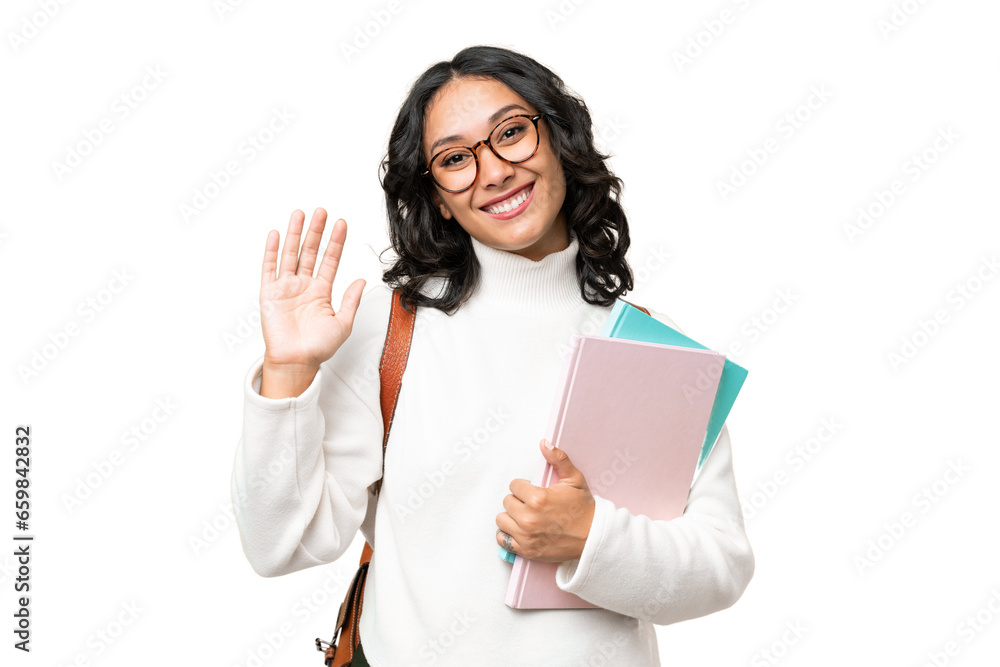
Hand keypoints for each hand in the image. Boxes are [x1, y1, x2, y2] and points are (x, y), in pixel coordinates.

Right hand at [259, 209, 364, 371]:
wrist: (296, 362)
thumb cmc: (318, 348)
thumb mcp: (343, 324)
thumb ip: (351, 301)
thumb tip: (361, 281)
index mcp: (321, 291)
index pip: (330, 260)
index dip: (336, 242)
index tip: (341, 224)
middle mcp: (303, 285)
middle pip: (310, 252)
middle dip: (316, 231)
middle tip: (321, 212)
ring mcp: (286, 287)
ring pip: (291, 254)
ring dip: (295, 234)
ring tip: (300, 214)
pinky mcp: (269, 293)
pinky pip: (270, 268)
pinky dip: (272, 251)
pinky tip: (276, 235)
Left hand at [496, 439, 595, 561]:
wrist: (592, 538)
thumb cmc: (584, 509)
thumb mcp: (574, 480)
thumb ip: (558, 459)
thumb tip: (544, 443)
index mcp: (538, 499)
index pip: (514, 486)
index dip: (523, 487)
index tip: (532, 491)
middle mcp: (528, 518)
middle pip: (507, 502)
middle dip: (518, 500)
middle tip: (531, 504)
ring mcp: (526, 536)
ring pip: (502, 520)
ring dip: (511, 517)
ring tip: (525, 516)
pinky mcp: (526, 550)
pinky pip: (502, 540)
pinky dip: (508, 535)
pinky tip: (519, 530)